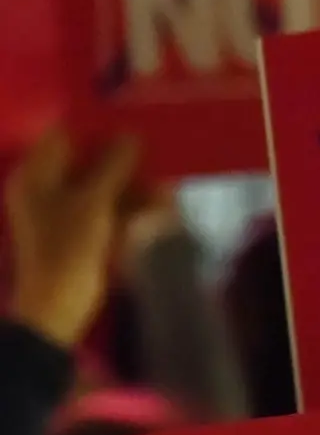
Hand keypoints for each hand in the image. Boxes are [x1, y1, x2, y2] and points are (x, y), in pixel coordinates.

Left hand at [4, 128, 142, 348]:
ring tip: (168, 190)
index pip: (65, 136)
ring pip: (103, 189)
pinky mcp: (82, 236)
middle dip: (126, 164)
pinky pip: (108, 213)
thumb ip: (112, 167)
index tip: (134, 125)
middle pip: (88, 164)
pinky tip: (160, 208)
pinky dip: (131, 211)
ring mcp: (64, 213)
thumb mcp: (93, 203)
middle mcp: (46, 188)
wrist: (57, 309)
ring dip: (135, 189)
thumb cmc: (67, 250)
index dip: (98, 129)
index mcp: (36, 175)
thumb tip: (132, 136)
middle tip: (159, 158)